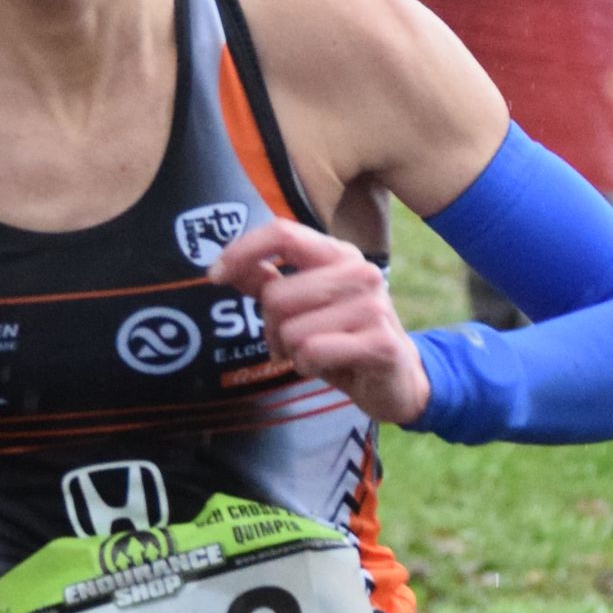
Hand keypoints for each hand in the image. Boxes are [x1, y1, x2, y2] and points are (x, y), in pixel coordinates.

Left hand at [209, 218, 429, 424]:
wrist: (397, 379)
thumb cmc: (341, 339)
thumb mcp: (301, 307)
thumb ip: (266, 282)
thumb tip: (225, 267)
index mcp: (338, 254)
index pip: (283, 233)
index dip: (242, 251)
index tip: (215, 274)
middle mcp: (359, 271)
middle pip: (276, 294)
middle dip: (271, 327)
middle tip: (290, 340)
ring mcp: (372, 305)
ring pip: (290, 329)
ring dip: (291, 351)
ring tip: (313, 353)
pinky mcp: (379, 342)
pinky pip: (311, 352)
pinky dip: (308, 366)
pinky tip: (328, 366)